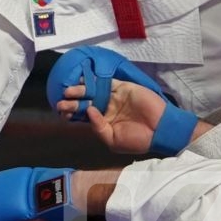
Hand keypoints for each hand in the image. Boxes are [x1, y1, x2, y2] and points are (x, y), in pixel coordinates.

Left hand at [56, 79, 172, 154]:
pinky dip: (96, 80)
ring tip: (68, 91)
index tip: (62, 113)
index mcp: (104, 122)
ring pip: (94, 91)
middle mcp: (108, 108)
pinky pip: (108, 82)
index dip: (73, 113)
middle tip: (61, 102)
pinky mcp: (123, 88)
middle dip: (73, 102)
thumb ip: (99, 127)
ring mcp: (115, 97)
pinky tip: (83, 81)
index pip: (84, 116)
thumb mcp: (113, 140)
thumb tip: (88, 111)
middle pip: (86, 102)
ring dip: (81, 90)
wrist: (159, 130)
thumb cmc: (137, 140)